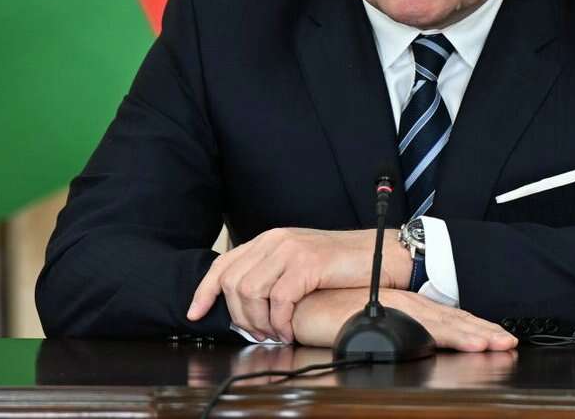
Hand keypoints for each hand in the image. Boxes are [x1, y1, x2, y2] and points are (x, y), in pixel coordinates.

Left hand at [186, 228, 411, 341]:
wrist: (378, 254)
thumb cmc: (340, 265)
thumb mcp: (298, 263)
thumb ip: (271, 273)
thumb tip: (245, 304)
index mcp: (269, 239)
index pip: (224, 264)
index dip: (204, 291)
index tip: (196, 313)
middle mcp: (275, 240)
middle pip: (232, 282)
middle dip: (239, 315)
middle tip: (257, 333)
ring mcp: (290, 249)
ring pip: (250, 292)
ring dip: (259, 322)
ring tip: (274, 333)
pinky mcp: (306, 263)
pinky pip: (278, 300)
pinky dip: (279, 322)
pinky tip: (287, 330)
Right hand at [291, 287, 518, 351]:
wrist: (309, 304)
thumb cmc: (333, 316)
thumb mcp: (368, 324)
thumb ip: (388, 332)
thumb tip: (404, 347)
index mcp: (407, 308)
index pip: (447, 318)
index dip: (473, 329)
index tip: (497, 338)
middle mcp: (410, 306)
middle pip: (455, 320)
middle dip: (484, 332)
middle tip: (509, 341)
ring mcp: (406, 310)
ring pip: (450, 324)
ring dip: (477, 334)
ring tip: (500, 343)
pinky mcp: (397, 317)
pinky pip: (433, 328)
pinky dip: (457, 335)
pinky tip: (475, 343)